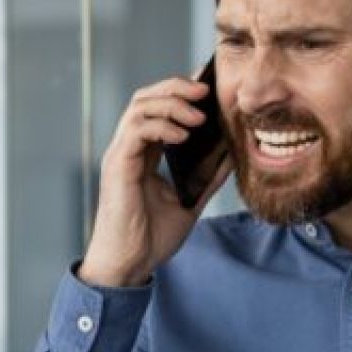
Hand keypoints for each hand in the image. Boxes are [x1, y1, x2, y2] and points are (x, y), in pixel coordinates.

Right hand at [79, 77, 234, 287]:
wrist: (130, 265)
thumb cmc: (151, 237)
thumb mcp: (190, 200)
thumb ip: (208, 176)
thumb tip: (234, 152)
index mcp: (145, 153)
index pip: (160, 109)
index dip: (183, 92)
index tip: (211, 86)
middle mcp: (130, 148)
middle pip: (146, 97)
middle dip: (177, 87)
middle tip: (206, 89)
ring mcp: (121, 155)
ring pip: (139, 107)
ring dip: (172, 103)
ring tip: (199, 114)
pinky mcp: (117, 166)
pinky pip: (136, 131)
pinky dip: (161, 126)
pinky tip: (184, 136)